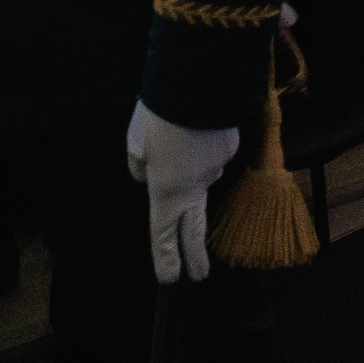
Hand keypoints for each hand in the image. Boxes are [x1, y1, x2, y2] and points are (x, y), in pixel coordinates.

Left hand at [125, 101, 241, 282]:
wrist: (197, 83)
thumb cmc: (158, 114)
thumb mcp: (135, 143)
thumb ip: (140, 166)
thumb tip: (148, 175)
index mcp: (166, 190)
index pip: (164, 235)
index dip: (167, 259)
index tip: (171, 279)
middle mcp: (194, 186)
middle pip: (195, 230)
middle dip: (195, 255)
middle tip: (199, 275)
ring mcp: (215, 167)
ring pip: (199, 173)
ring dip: (189, 162)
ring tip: (176, 136)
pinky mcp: (228, 148)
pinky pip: (210, 150)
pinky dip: (201, 141)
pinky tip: (194, 122)